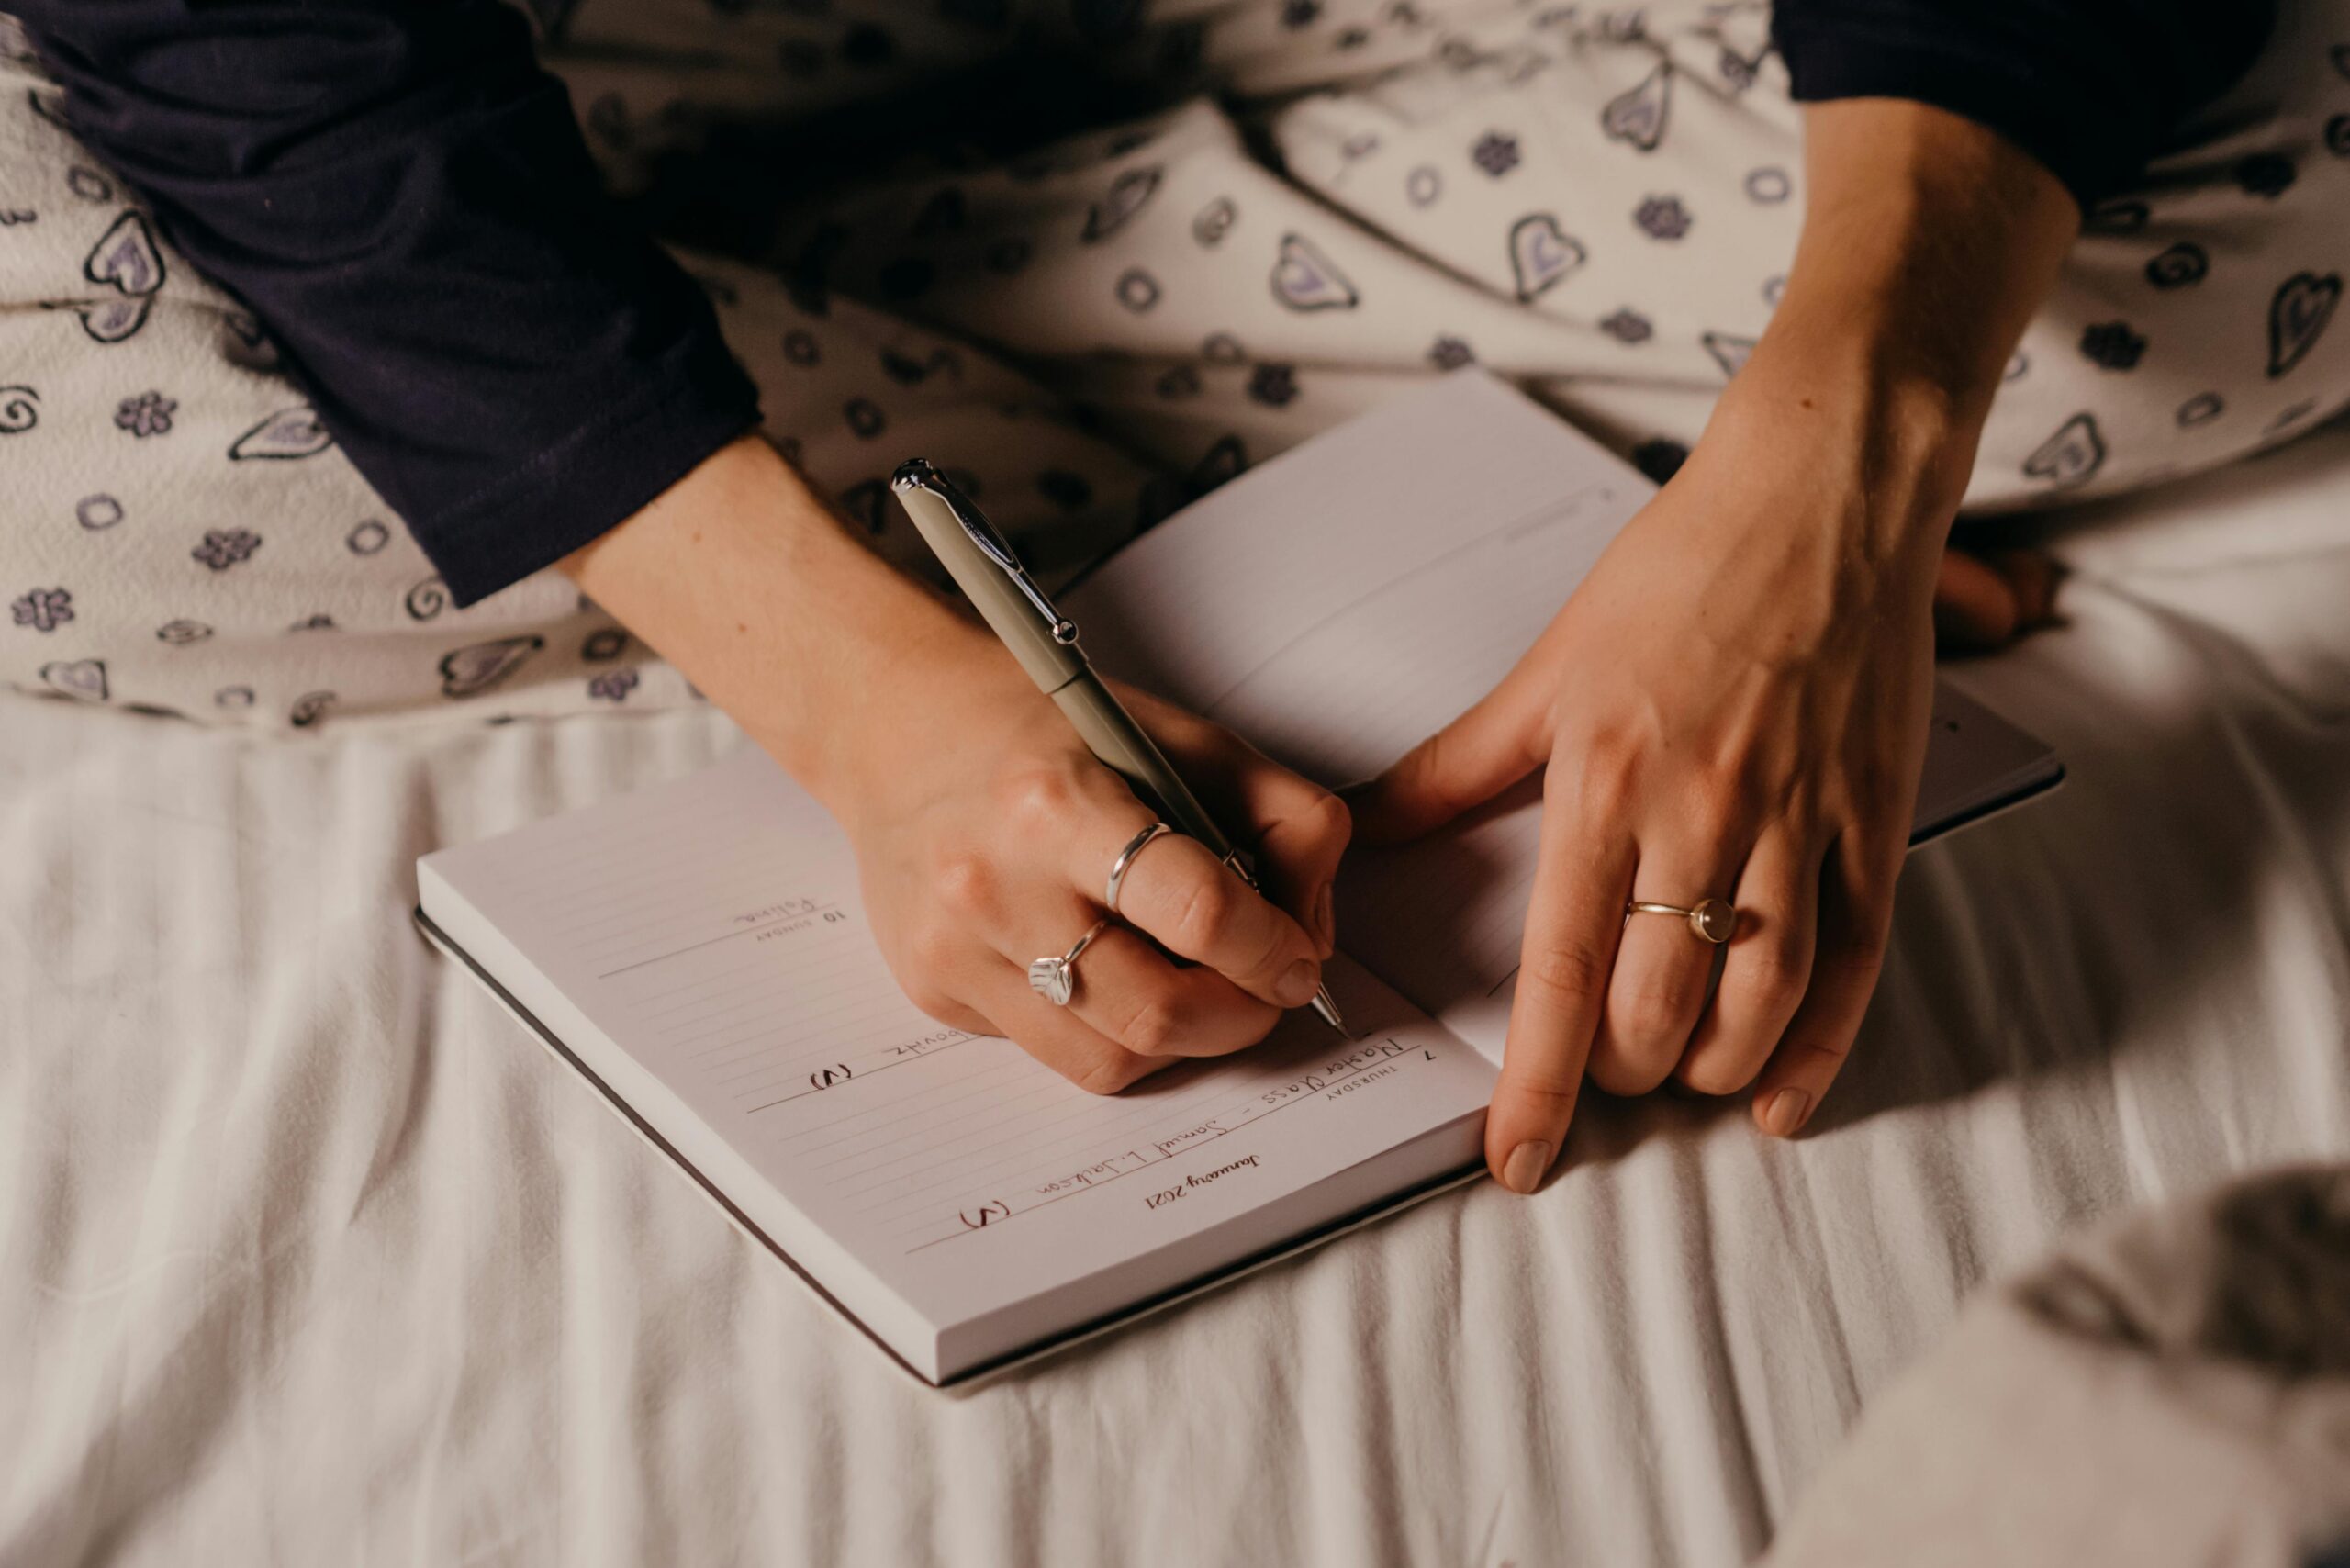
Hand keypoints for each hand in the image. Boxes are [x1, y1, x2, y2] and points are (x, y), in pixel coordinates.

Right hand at [823, 627, 1346, 1090]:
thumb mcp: (1175, 733)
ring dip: (1182, 1041)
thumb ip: (1278, 814)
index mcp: (1059, 803)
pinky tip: (1111, 971)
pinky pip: (1054, 1054)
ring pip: (1110, 1061)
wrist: (893, 725)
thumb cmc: (1036, 726)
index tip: (1296, 958)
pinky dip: (1109, 1032)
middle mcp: (995, 885)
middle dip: (1240, 1017)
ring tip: (1195, 986)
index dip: (1273, 949)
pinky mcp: (934, 990)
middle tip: (1263, 989)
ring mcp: (956, 949)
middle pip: (1158, 1013)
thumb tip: (1312, 929)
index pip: (1199, 911)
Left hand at [1349, 97, 2075, 1191]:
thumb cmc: (1677, 574)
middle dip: (1624, 1076)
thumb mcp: (1548, 669)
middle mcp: (1703, 820)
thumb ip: (1457, 769)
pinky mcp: (1872, 826)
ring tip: (1679, 1078)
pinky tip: (1778, 1098)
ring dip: (1711, 1070)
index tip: (1514, 1158)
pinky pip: (1853, 968)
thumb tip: (1364, 829)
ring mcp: (1797, 827)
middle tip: (1605, 1078)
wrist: (1819, 502)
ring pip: (1758, 1006)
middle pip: (1660, 1011)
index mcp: (1606, 785)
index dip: (1539, 1084)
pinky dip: (1817, 1050)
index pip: (1562, 973)